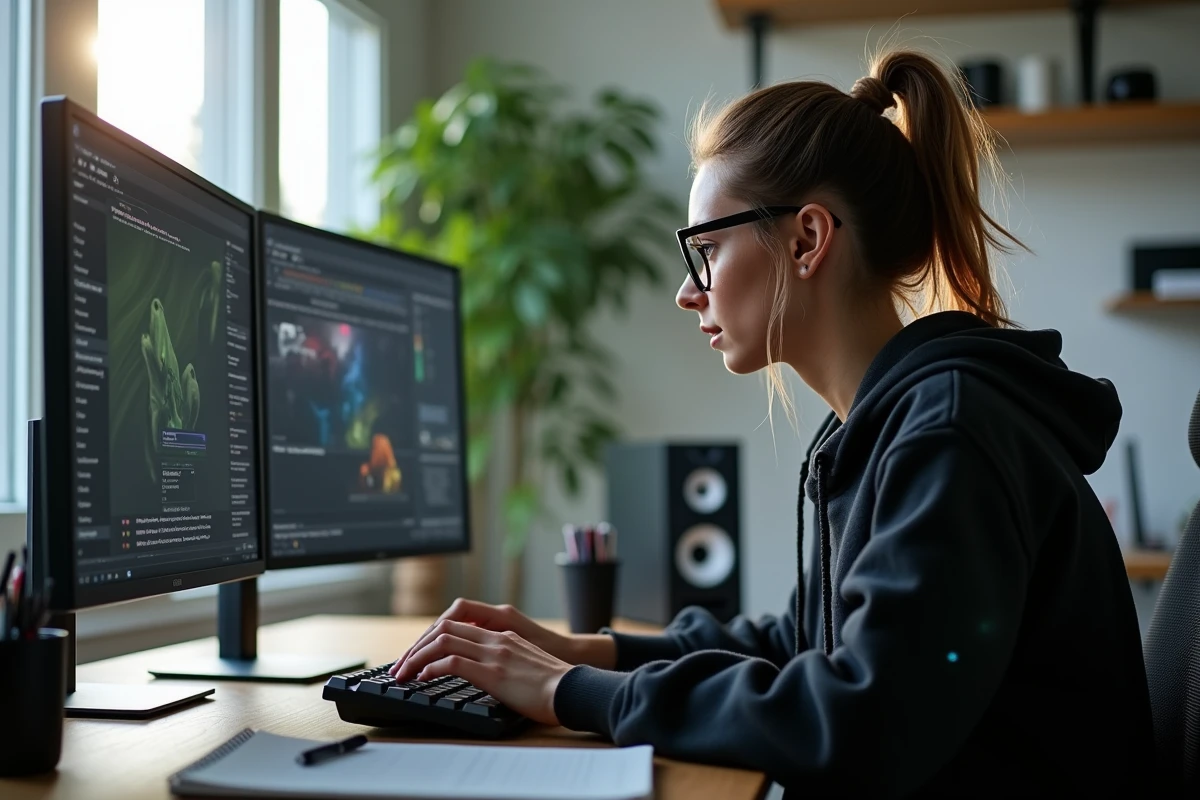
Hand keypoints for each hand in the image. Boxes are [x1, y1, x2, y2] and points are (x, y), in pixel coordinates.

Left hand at [390, 598, 615, 671]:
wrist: (574, 690)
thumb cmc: (554, 686)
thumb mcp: (525, 666)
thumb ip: (505, 663)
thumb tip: (487, 676)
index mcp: (503, 635)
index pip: (457, 624)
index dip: (432, 638)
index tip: (418, 656)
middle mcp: (496, 638)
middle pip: (444, 627)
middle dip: (416, 645)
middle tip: (401, 665)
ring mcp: (494, 652)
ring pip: (442, 641)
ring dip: (416, 656)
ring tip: (403, 674)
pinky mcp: (492, 671)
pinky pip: (451, 662)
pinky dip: (430, 668)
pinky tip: (422, 679)